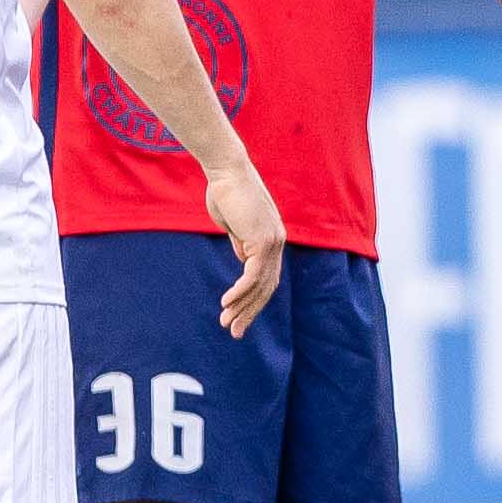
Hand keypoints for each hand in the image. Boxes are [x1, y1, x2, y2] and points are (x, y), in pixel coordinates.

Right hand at [204, 157, 287, 337]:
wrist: (225, 171)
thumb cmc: (224, 192)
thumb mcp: (233, 225)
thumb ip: (241, 243)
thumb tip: (244, 260)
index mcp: (272, 239)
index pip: (266, 277)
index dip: (252, 299)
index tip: (236, 315)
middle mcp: (277, 242)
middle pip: (267, 287)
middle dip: (249, 311)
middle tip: (235, 332)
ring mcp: (273, 241)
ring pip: (260, 285)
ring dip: (242, 307)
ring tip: (228, 324)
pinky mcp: (263, 240)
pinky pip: (252, 275)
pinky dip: (240, 292)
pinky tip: (226, 304)